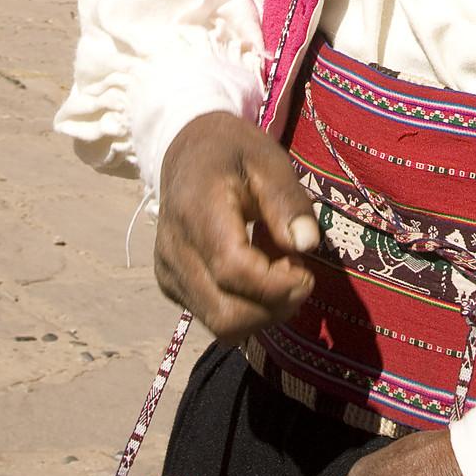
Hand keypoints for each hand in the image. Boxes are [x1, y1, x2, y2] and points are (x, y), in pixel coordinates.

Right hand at [154, 112, 319, 343]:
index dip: (277, 285)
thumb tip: (307, 245)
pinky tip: (256, 271)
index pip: (233, 270)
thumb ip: (288, 201)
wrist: (187, 151)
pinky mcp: (170, 285)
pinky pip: (213, 316)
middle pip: (226, 313)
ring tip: (278, 269)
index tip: (307, 271)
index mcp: (196, 210)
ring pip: (220, 324)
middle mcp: (174, 249)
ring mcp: (168, 272)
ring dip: (262, 311)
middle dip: (274, 306)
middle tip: (298, 271)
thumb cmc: (234, 152)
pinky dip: (245, 306)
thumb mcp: (268, 159)